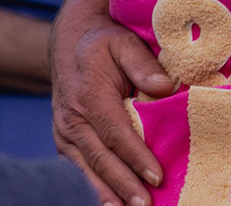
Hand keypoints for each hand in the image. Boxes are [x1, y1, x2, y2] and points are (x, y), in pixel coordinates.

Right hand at [50, 0, 173, 205]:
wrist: (70, 41)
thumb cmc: (103, 42)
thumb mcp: (124, 41)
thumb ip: (143, 63)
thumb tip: (165, 87)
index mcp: (88, 96)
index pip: (115, 133)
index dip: (136, 156)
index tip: (157, 176)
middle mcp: (72, 119)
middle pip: (101, 159)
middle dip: (124, 186)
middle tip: (146, 205)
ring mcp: (64, 132)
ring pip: (88, 169)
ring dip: (108, 193)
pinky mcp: (64, 139)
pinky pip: (80, 167)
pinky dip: (95, 186)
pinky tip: (112, 202)